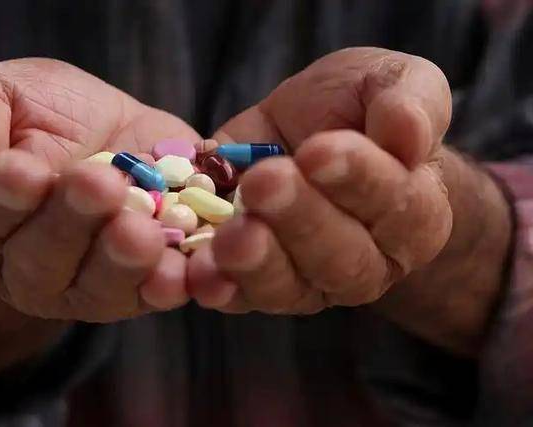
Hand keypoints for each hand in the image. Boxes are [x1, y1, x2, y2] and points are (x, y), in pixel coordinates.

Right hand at [0, 58, 198, 376]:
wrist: (112, 132)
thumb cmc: (43, 114)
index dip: (1, 198)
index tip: (25, 171)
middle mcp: (25, 268)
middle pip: (41, 261)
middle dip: (70, 224)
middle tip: (98, 185)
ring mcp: (85, 286)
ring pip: (97, 286)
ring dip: (119, 261)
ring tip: (140, 231)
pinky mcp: (137, 289)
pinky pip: (150, 296)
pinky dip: (166, 286)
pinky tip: (179, 274)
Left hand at [188, 48, 509, 353]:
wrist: (304, 126)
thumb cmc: (358, 107)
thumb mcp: (393, 82)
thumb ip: (411, 103)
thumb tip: (409, 132)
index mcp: (414, 213)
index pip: (397, 206)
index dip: (360, 180)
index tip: (319, 151)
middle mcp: (366, 260)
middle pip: (340, 258)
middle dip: (300, 219)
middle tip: (265, 182)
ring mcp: (308, 279)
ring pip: (289, 287)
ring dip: (258, 262)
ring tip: (230, 235)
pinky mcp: (256, 279)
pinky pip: (240, 294)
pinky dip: (218, 286)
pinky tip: (199, 272)